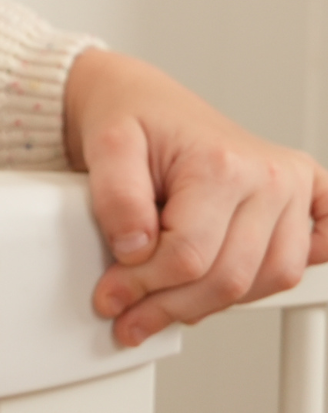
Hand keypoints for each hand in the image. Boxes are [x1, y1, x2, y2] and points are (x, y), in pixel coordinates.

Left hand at [65, 47, 327, 344]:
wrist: (142, 97)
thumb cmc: (129, 116)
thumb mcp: (104, 145)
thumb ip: (115, 197)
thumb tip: (135, 248)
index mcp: (222, 163)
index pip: (189, 256)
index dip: (143, 286)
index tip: (111, 297)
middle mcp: (269, 176)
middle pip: (230, 277)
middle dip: (171, 305)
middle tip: (129, 315)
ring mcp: (292, 188)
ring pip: (269, 280)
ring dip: (216, 303)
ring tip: (168, 304)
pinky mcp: (304, 195)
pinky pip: (313, 252)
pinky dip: (284, 274)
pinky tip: (254, 283)